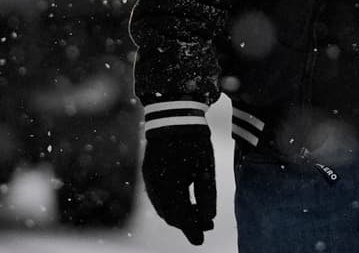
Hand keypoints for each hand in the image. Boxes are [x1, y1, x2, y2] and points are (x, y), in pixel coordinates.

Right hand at [142, 125, 215, 245]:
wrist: (175, 118)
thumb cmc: (194, 142)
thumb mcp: (206, 168)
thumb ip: (207, 194)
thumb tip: (208, 219)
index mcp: (170, 184)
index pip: (180, 216)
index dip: (191, 230)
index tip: (201, 241)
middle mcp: (155, 186)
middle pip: (170, 214)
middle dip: (187, 223)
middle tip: (205, 229)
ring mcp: (149, 180)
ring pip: (163, 208)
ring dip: (179, 215)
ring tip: (199, 218)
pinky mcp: (149, 175)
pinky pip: (159, 198)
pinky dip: (171, 205)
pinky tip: (185, 205)